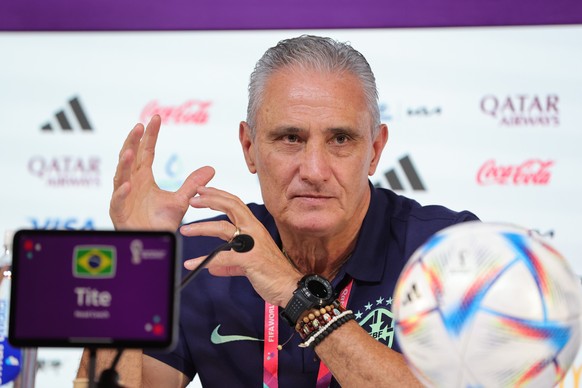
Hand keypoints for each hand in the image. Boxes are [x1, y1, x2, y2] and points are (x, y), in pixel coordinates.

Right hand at [110, 115, 214, 230]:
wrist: (154, 243)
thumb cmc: (160, 222)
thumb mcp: (180, 200)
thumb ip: (192, 184)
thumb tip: (211, 169)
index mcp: (143, 178)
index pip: (146, 152)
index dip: (149, 135)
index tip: (155, 118)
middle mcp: (131, 183)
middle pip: (130, 158)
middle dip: (133, 142)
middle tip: (139, 126)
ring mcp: (123, 197)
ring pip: (120, 177)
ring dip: (124, 164)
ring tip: (130, 152)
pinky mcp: (119, 213)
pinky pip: (118, 201)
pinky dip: (121, 193)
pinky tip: (127, 184)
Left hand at [180, 186, 301, 306]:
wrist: (289, 287)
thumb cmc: (272, 274)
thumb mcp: (249, 264)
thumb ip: (231, 263)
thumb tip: (213, 268)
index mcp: (254, 228)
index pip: (236, 204)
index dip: (219, 196)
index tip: (203, 192)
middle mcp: (254, 231)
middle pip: (231, 206)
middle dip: (210, 200)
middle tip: (192, 199)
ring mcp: (252, 244)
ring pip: (223, 228)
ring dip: (201, 227)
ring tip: (185, 230)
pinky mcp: (249, 259)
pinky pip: (221, 257)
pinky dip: (205, 260)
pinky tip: (192, 264)